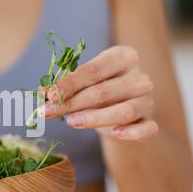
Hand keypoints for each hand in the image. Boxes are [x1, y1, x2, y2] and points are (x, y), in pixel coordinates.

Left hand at [39, 46, 157, 140]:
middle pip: (103, 91)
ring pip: (124, 110)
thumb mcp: (81, 85)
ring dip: (94, 118)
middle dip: (72, 103)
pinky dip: (133, 132)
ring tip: (71, 122)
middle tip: (47, 112)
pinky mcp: (151, 120)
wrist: (122, 112)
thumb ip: (64, 87)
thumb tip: (41, 92)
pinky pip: (147, 128)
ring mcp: (147, 99)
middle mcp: (139, 76)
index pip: (93, 70)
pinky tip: (116, 134)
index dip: (68, 84)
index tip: (49, 95)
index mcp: (122, 57)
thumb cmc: (99, 92)